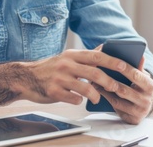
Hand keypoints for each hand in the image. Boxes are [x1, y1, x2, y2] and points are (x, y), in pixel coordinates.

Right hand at [0, 49, 127, 109]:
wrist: (26, 78)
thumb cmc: (51, 68)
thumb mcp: (68, 58)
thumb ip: (85, 57)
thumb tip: (106, 51)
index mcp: (72, 55)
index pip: (97, 56)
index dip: (113, 61)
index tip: (126, 66)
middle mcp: (66, 64)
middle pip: (94, 72)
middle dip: (109, 81)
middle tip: (116, 88)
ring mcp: (59, 78)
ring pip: (85, 87)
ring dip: (95, 95)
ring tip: (97, 99)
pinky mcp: (53, 91)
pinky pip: (73, 98)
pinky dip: (79, 101)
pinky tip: (79, 100)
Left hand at [94, 57, 152, 124]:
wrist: (145, 106)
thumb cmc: (140, 87)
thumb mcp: (142, 76)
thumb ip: (139, 67)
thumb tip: (140, 55)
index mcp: (149, 85)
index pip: (136, 76)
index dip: (125, 69)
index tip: (114, 62)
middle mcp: (146, 99)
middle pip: (124, 90)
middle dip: (110, 82)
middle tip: (98, 73)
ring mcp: (139, 111)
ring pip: (118, 100)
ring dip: (104, 91)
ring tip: (94, 82)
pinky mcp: (133, 119)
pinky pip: (116, 108)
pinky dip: (106, 99)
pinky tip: (98, 91)